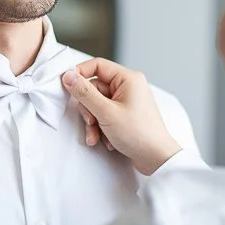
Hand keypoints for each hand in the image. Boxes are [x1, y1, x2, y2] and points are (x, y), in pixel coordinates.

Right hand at [61, 58, 180, 174]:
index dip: (80, 74)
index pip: (97, 65)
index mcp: (128, 79)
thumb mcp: (106, 112)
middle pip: (94, 88)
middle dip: (88, 108)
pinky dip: (101, 127)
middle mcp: (128, 87)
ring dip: (93, 121)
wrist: (156, 159)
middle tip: (90, 121)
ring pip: (97, 104)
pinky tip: (106, 140)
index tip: (67, 86)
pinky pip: (104, 114)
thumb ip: (84, 93)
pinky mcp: (125, 114)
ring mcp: (127, 101)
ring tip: (97, 135)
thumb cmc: (139, 134)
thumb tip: (69, 76)